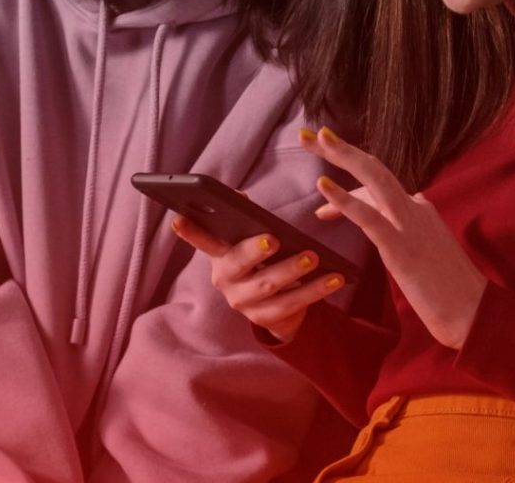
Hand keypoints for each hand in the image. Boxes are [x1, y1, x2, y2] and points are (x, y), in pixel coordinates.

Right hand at [172, 216, 345, 342]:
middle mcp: (226, 280)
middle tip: (274, 239)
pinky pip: (292, 305)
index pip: (203, 240)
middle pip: (239, 265)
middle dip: (255, 251)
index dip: (191, 232)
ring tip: (314, 257)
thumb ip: (246, 219)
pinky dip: (316, 290)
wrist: (278, 306)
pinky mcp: (264, 320)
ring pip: (268, 287)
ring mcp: (243, 303)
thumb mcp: (254, 239)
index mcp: (221, 256)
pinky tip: (335, 278)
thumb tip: (239, 195)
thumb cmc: (264, 260)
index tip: (179, 219)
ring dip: (292, 271)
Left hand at [300, 126, 487, 349]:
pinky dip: (344, 198)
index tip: (322, 189)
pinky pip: (368, 217)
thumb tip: (379, 228)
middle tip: (311, 134)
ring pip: (374, 179)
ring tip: (316, 137)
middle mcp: (415, 207)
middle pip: (374, 169)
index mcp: (420, 209)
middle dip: (342, 149)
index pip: (378, 188)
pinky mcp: (401, 246)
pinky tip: (323, 185)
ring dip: (343, 155)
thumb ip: (403, 235)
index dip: (347, 188)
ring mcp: (409, 224)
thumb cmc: (449, 290)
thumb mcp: (423, 253)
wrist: (472, 313)